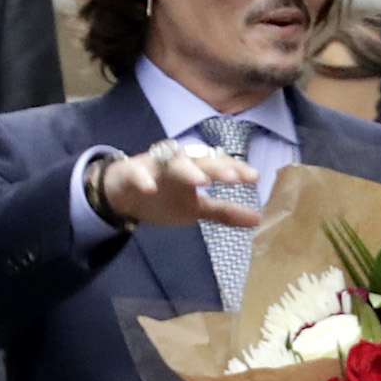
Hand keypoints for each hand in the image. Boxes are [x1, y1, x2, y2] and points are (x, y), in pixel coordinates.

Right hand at [100, 142, 260, 228]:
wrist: (122, 194)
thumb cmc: (164, 196)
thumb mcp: (196, 208)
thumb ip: (224, 212)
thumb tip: (258, 220)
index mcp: (195, 168)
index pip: (218, 164)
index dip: (236, 169)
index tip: (254, 178)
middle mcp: (177, 162)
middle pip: (199, 160)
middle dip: (217, 167)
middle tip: (233, 178)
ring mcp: (154, 165)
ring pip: (171, 163)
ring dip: (187, 170)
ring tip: (202, 182)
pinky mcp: (131, 173)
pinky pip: (137, 173)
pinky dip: (143, 179)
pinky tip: (150, 189)